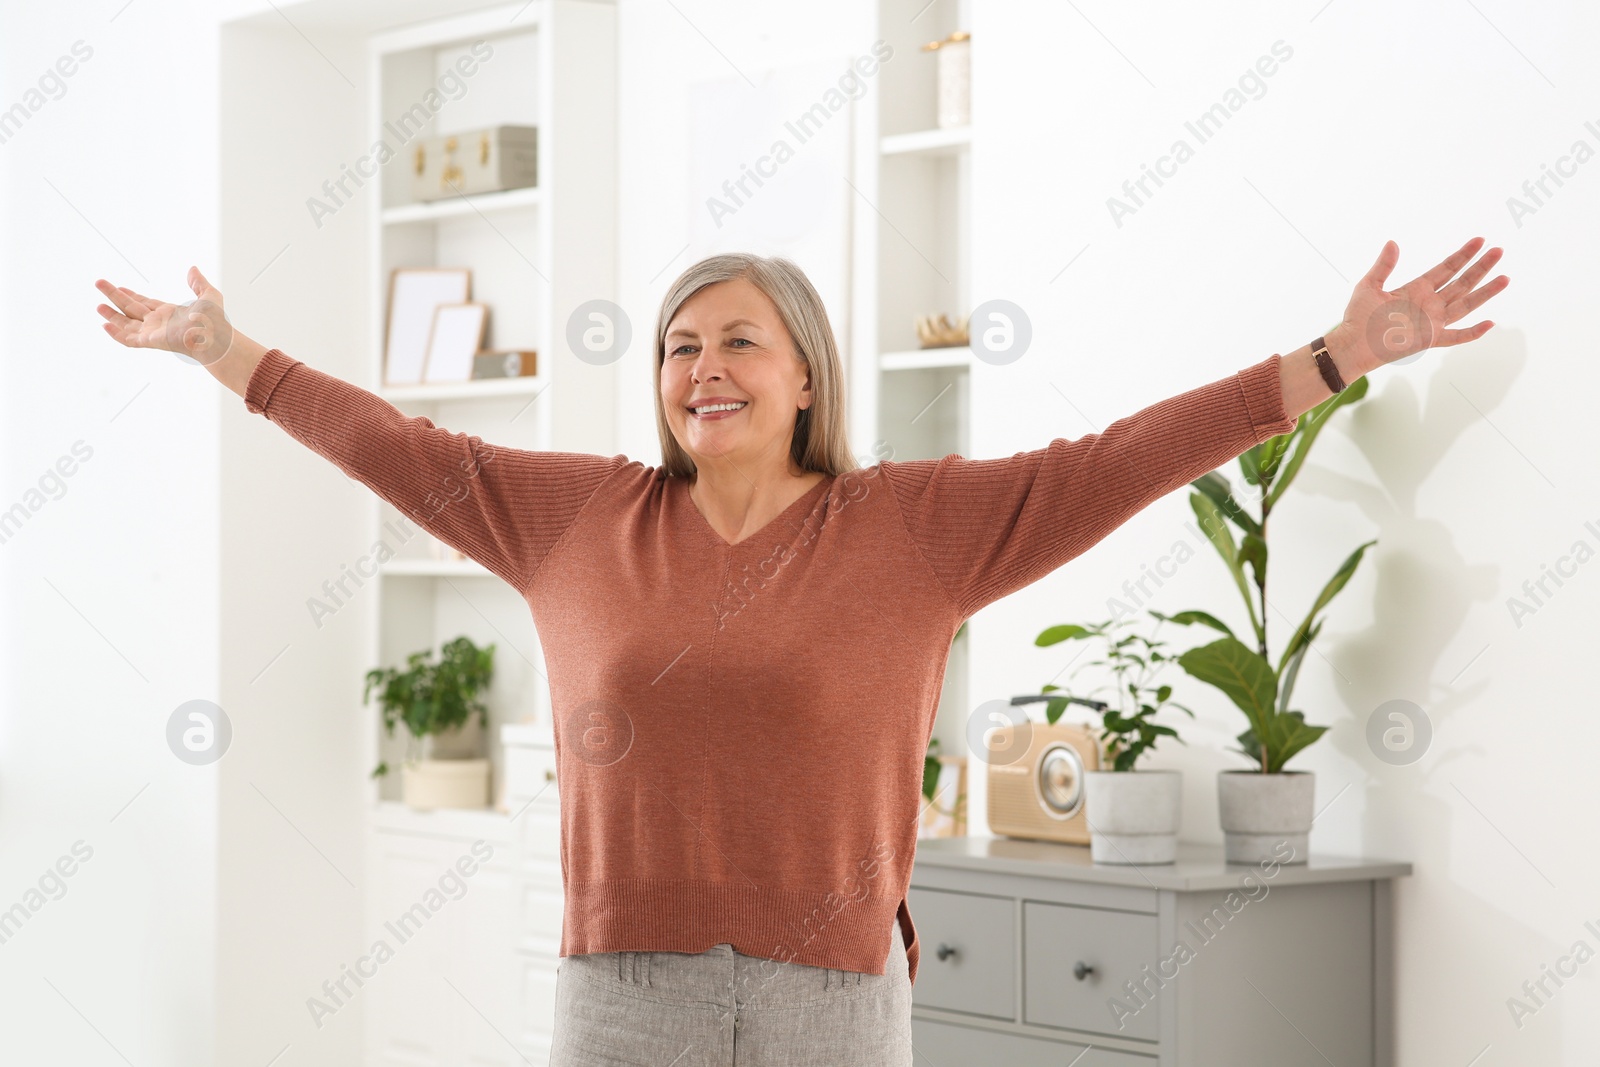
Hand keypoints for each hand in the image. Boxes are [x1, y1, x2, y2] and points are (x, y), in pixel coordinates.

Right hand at [95, 265, 235, 366]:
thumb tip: (193, 268)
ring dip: (112, 315)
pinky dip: (116, 334)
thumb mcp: (208, 295)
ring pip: (127, 324)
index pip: (146, 303)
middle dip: (115, 297)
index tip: (119, 287)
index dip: (132, 295)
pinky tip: (104, 325)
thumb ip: (198, 283)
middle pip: (131, 309)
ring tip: (98, 306)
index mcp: (170, 313)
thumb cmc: (215, 320)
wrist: (214, 337)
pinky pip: (129, 339)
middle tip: (99, 283)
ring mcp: (154, 333)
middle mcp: (159, 323)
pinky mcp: (150, 341)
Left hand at [1328, 237, 1508, 375]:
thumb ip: (1383, 265)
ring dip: (1485, 292)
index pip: (1447, 268)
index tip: (1480, 240)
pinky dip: (1473, 332)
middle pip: (1462, 282)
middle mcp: (1429, 304)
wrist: (1352, 344)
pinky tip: (1490, 323)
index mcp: (1417, 288)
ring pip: (1466, 304)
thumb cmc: (1357, 316)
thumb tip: (1393, 242)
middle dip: (1480, 267)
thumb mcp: (1369, 285)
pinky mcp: (1430, 339)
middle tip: (1499, 250)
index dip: (1463, 255)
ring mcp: (1432, 322)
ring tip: (1505, 278)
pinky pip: (1456, 336)